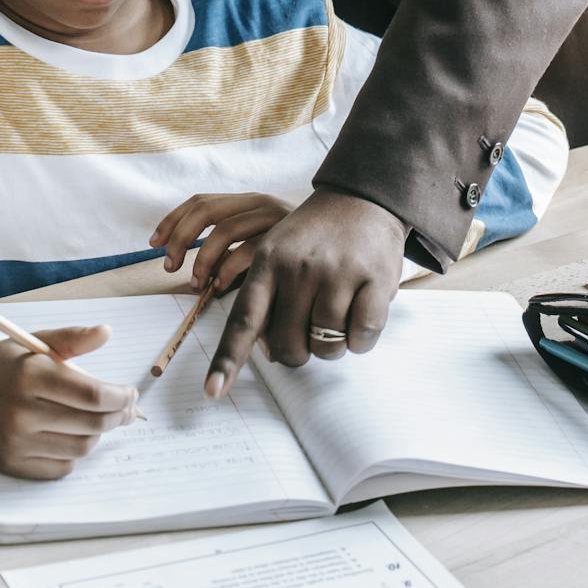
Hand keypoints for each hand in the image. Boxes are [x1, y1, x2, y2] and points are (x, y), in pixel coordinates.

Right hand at [0, 326, 138, 479]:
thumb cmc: (5, 365)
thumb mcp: (35, 342)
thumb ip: (73, 338)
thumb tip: (107, 332)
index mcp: (30, 376)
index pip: (91, 393)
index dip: (120, 396)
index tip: (131, 392)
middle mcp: (22, 413)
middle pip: (91, 423)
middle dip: (118, 415)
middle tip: (127, 408)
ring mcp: (16, 443)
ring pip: (81, 447)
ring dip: (98, 433)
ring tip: (100, 418)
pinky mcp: (12, 465)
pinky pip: (62, 467)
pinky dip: (75, 452)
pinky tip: (74, 435)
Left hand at [150, 192, 292, 292]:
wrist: (354, 230)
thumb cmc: (302, 247)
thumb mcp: (263, 242)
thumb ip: (234, 252)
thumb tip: (195, 278)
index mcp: (248, 201)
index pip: (201, 201)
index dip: (173, 220)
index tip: (154, 243)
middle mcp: (259, 203)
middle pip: (207, 209)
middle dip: (181, 238)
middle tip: (169, 266)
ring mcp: (274, 218)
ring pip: (225, 229)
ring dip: (202, 259)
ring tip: (196, 284)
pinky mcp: (288, 237)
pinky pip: (249, 250)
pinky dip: (228, 269)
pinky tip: (222, 287)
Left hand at [203, 189, 404, 398]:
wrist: (362, 196)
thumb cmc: (316, 236)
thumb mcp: (278, 250)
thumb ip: (266, 296)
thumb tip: (265, 349)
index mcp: (267, 261)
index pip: (243, 320)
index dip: (228, 360)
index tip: (213, 392)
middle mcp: (298, 267)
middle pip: (289, 347)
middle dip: (299, 350)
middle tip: (310, 325)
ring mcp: (337, 273)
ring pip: (327, 348)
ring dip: (333, 344)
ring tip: (339, 310)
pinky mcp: (374, 279)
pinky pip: (362, 338)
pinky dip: (361, 338)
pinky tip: (361, 309)